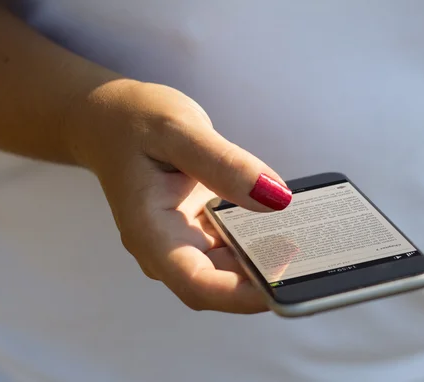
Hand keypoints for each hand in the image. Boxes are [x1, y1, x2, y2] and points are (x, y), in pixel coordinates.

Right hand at [69, 80, 291, 312]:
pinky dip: (259, 240)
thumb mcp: (179, 131)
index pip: (197, 284)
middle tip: (314, 263)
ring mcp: (182, 240)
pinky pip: (232, 245)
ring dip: (267, 262)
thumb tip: (276, 199)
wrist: (110, 119)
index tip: (284, 288)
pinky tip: (287, 226)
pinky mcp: (197, 229)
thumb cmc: (134, 121)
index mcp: (152, 231)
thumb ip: (225, 164)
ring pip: (230, 269)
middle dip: (265, 280)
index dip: (242, 296)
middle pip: (220, 283)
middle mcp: (167, 246)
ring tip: (310, 247)